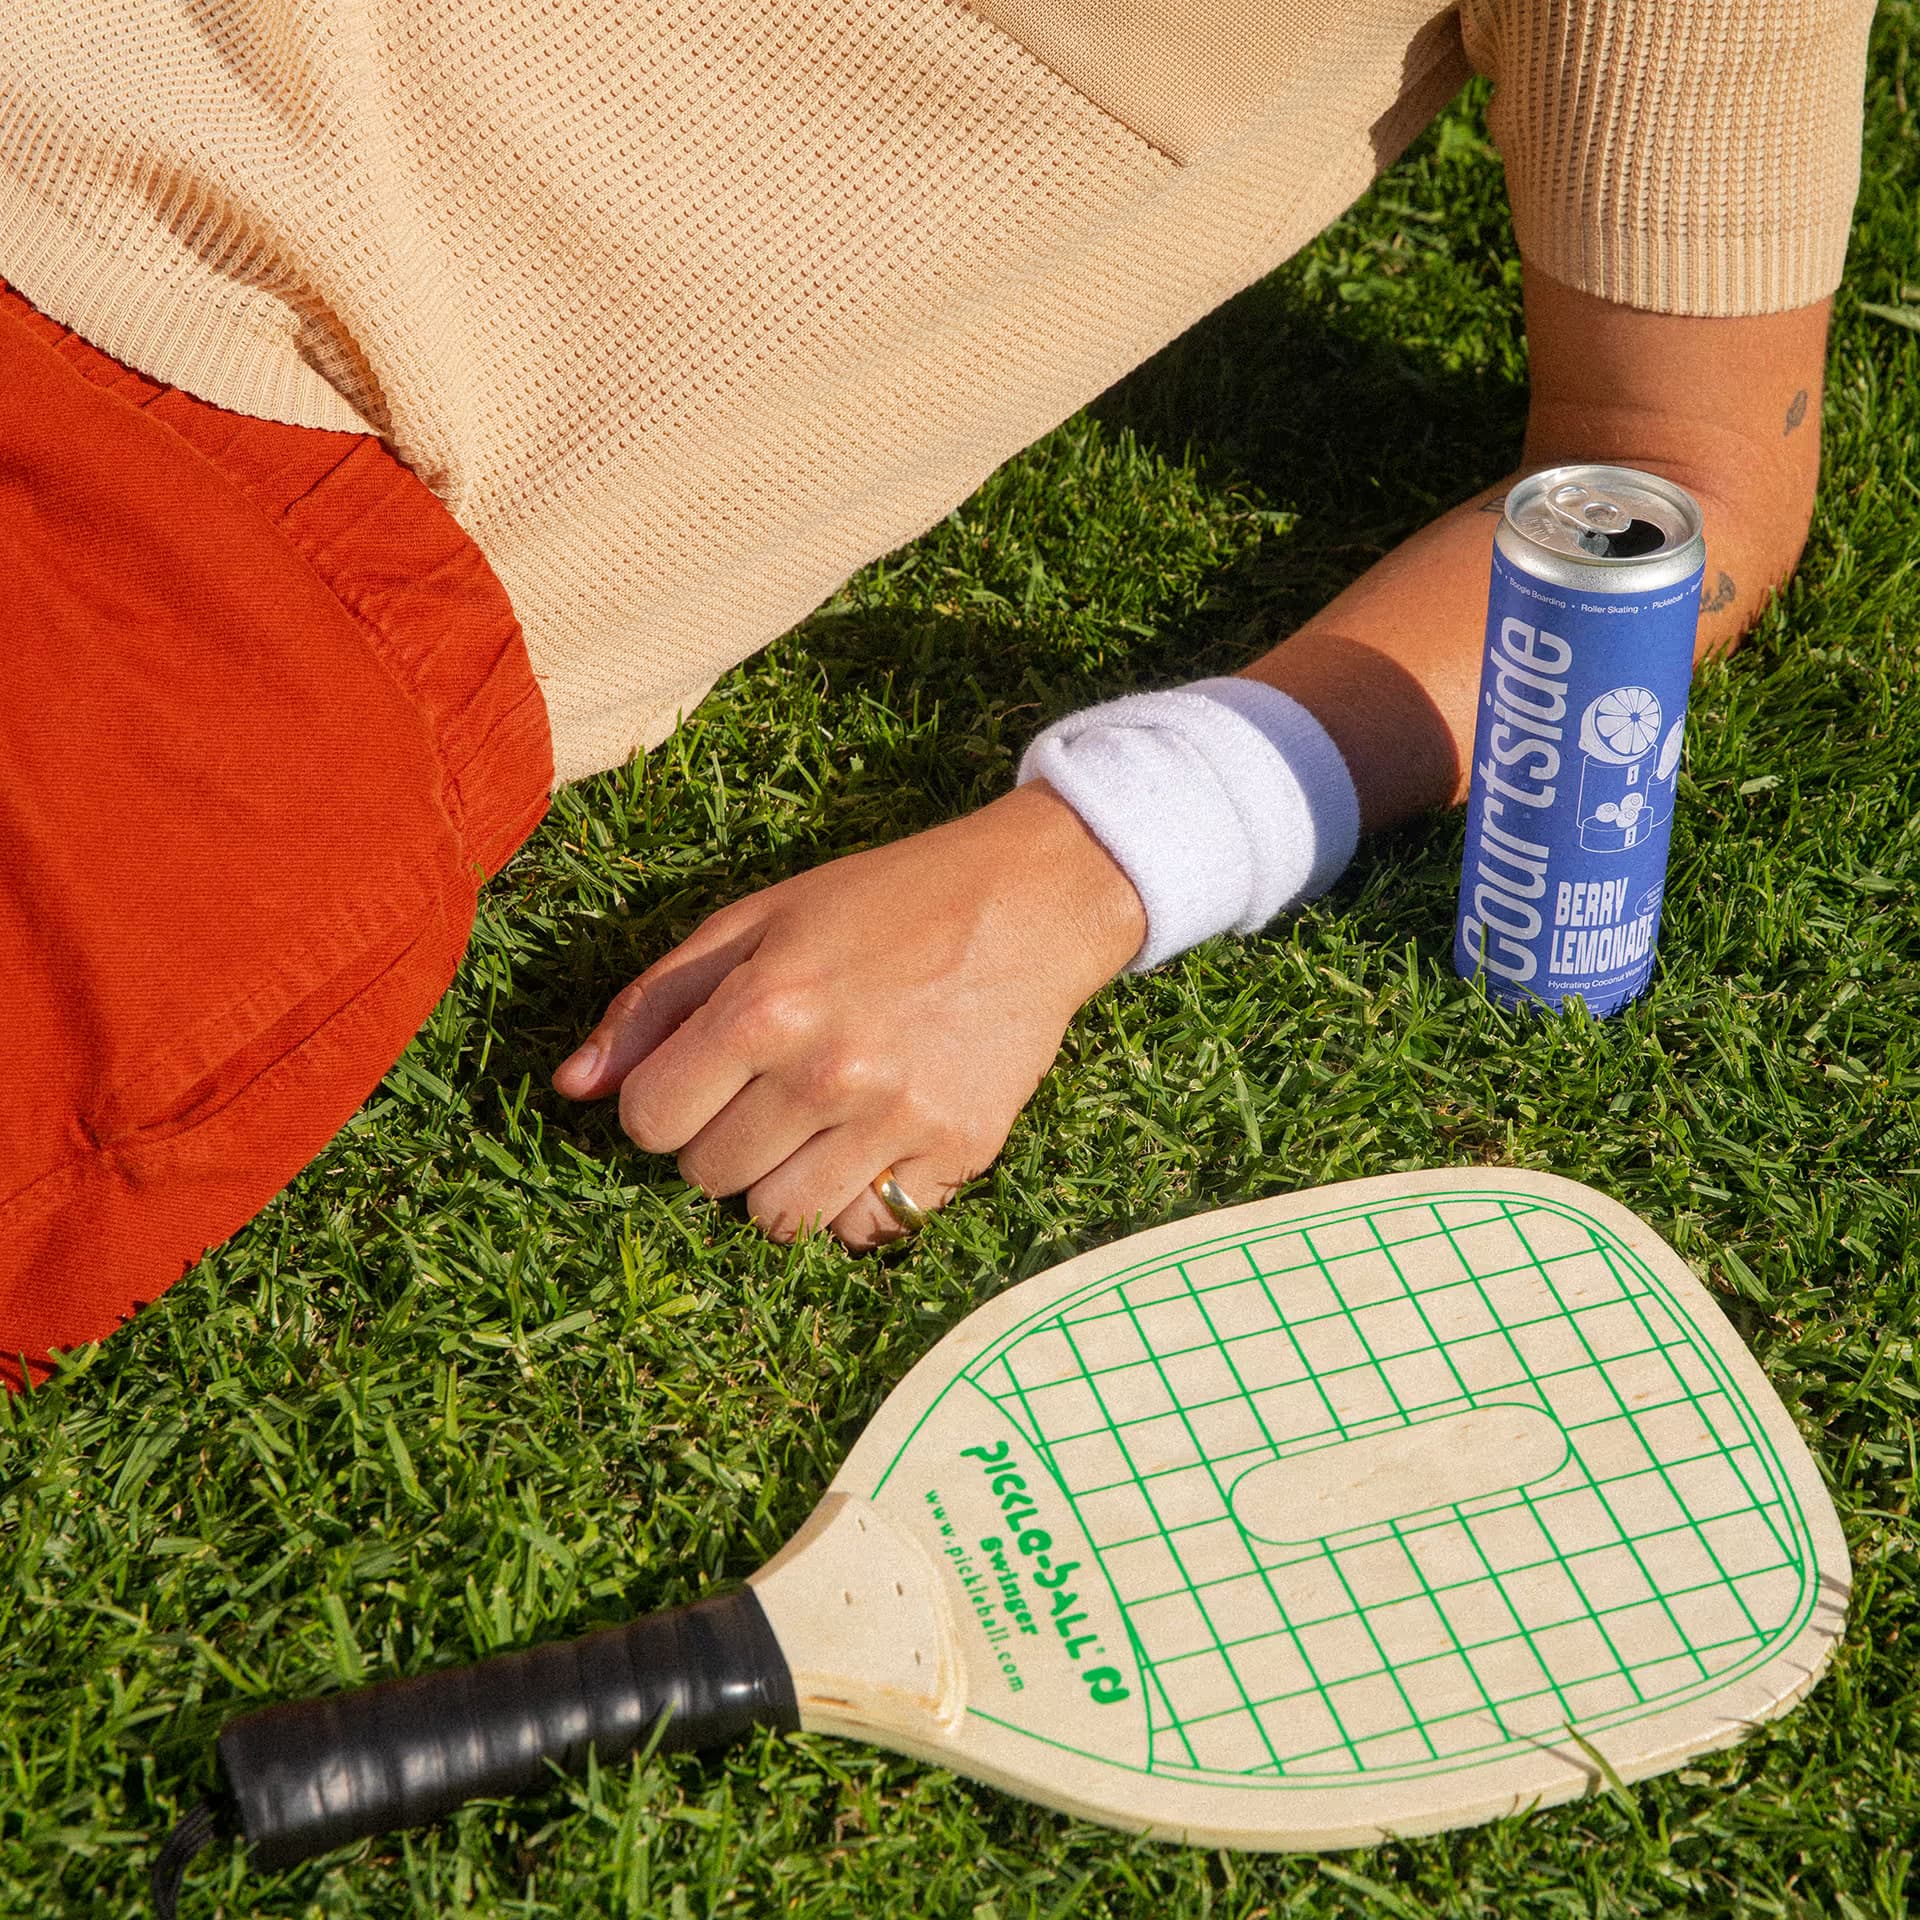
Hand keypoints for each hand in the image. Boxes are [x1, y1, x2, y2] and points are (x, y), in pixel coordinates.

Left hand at [551, 781, 1145, 1246]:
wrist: (1029, 904)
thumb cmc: (882, 902)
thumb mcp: (755, 920)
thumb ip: (655, 1003)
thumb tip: (570, 1088)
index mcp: (765, 1007)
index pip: (648, 1121)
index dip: (659, 1103)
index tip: (697, 1078)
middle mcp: (828, 1074)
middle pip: (707, 1178)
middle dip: (719, 1141)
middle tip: (766, 1090)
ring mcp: (897, 1122)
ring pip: (780, 1220)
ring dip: (780, 1182)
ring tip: (814, 1123)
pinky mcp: (957, 1154)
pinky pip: (866, 1229)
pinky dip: (855, 1202)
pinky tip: (870, 1146)